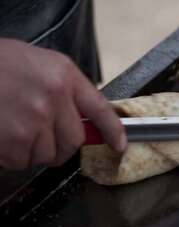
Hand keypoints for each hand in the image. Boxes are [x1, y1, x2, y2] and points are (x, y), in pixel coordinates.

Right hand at [0, 38, 125, 169]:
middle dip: (60, 147)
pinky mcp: (14, 139)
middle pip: (74, 141)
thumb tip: (82, 119)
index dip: (113, 131)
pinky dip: (11, 156)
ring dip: (32, 151)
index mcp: (64, 76)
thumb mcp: (40, 65)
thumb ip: (64, 90)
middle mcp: (54, 97)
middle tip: (42, 138)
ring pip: (47, 154)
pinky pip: (21, 161)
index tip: (119, 145)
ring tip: (13, 128)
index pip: (99, 109)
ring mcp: (34, 119)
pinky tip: (2, 135)